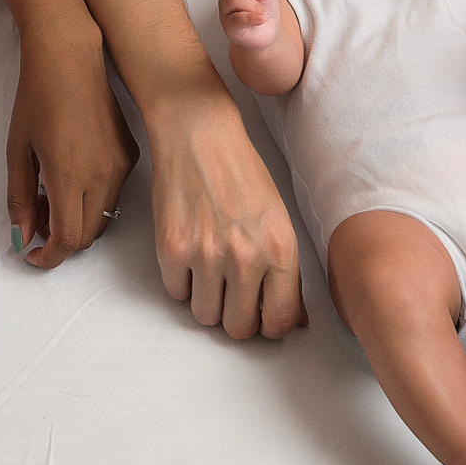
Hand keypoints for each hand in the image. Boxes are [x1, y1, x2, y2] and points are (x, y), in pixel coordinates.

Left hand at [5, 17, 137, 266]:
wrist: (70, 57)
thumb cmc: (36, 98)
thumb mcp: (17, 151)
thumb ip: (21, 199)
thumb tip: (25, 237)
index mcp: (70, 175)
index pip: (67, 240)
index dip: (48, 257)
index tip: (32, 254)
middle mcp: (102, 175)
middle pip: (87, 236)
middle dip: (60, 239)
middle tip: (37, 217)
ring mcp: (121, 166)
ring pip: (103, 217)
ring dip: (77, 220)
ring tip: (51, 193)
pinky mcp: (131, 154)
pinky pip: (113, 194)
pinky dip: (92, 199)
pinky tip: (72, 176)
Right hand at [148, 95, 305, 338]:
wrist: (200, 137)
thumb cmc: (243, 174)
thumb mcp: (279, 220)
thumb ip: (286, 272)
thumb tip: (293, 318)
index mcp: (279, 250)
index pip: (280, 320)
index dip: (270, 327)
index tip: (263, 318)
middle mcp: (245, 257)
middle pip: (239, 328)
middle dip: (236, 317)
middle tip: (233, 297)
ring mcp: (205, 255)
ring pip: (205, 316)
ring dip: (207, 301)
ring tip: (210, 271)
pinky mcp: (171, 249)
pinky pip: (176, 293)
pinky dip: (182, 281)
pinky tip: (190, 254)